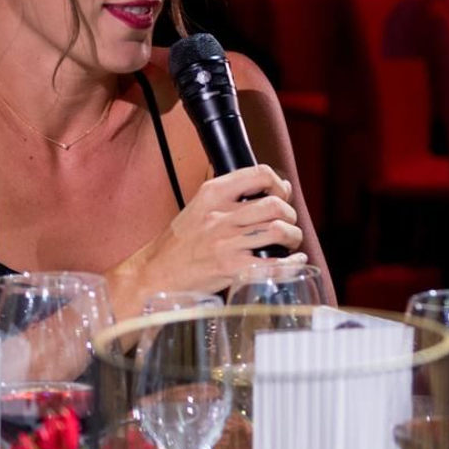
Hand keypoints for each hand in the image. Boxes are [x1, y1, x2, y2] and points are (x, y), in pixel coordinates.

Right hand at [125, 166, 303, 300]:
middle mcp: (220, 216)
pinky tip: (294, 260)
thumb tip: (281, 186)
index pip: (259, 174)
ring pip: (278, 230)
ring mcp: (226, 242)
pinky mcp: (231, 268)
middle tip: (287, 224)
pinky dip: (291, 262)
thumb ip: (238, 194)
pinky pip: (273, 263)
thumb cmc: (179, 244)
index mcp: (213, 194)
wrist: (154, 275)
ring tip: (289, 242)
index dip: (278, 184)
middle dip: (289, 214)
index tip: (281, 195)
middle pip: (275, 204)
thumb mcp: (201, 207)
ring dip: (292, 236)